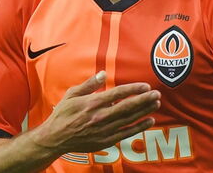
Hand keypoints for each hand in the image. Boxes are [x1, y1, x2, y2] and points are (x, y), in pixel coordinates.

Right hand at [29, 71, 160, 153]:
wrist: (55, 138)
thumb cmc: (63, 114)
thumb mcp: (72, 94)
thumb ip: (90, 84)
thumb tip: (103, 73)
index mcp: (92, 103)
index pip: (118, 94)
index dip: (133, 89)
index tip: (145, 86)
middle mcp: (100, 116)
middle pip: (127, 107)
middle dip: (144, 100)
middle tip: (157, 94)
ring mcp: (104, 130)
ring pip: (129, 119)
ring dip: (145, 111)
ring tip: (156, 104)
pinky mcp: (106, 140)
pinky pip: (126, 133)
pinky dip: (139, 127)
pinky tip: (149, 120)